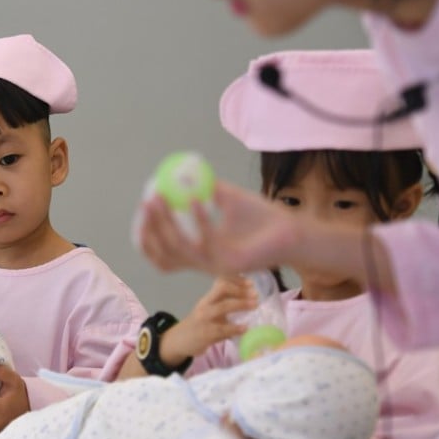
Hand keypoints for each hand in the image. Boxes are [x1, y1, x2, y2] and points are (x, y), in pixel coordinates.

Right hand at [138, 180, 300, 275]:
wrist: (294, 233)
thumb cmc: (264, 219)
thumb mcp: (228, 198)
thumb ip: (206, 188)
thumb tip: (182, 172)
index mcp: (201, 253)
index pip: (163, 254)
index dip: (147, 236)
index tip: (143, 209)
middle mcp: (204, 263)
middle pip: (164, 253)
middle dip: (151, 227)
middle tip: (148, 201)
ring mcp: (216, 265)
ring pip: (179, 248)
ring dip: (166, 222)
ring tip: (161, 197)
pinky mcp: (231, 263)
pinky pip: (207, 240)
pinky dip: (198, 218)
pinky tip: (195, 199)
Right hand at [160, 275, 255, 363]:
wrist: (179, 340)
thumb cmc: (199, 325)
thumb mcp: (209, 311)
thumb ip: (225, 305)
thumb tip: (250, 300)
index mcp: (208, 298)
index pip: (221, 281)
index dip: (237, 279)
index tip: (251, 282)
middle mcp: (205, 305)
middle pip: (222, 289)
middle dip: (240, 290)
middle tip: (255, 294)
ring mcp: (205, 318)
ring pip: (223, 306)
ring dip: (241, 304)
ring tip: (255, 305)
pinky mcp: (205, 333)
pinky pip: (222, 329)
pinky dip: (235, 328)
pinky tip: (245, 328)